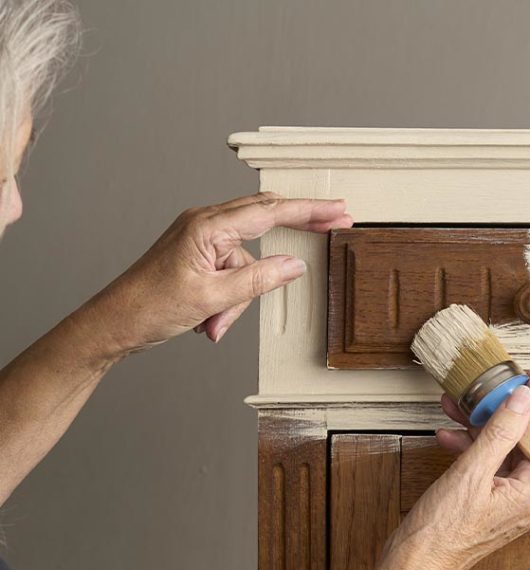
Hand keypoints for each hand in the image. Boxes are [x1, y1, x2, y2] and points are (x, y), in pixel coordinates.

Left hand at [84, 192, 351, 357]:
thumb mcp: (214, 297)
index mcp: (208, 226)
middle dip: (298, 227)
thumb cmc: (152, 305)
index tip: (337, 210)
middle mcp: (204, 224)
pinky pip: (231, 273)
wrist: (116, 321)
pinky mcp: (198, 254)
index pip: (270, 212)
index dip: (309, 211)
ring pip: (246, 261)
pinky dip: (228, 299)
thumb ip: (259, 278)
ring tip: (214, 323)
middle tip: (335, 224)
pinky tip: (209, 320)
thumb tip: (294, 264)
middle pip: (263, 220)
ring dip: (239, 297)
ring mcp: (200, 238)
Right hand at [380, 370, 529, 569]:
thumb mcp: (470, 473)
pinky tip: (450, 437)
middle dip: (504, 413)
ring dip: (482, 427)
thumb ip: (499, 433)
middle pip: (527, 444)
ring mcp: (504, 503)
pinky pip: (486, 467)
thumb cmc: (440, 535)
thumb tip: (521, 401)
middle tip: (488, 390)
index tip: (528, 380)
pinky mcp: (485, 505)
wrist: (413, 568)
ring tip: (459, 408)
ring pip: (502, 453)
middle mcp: (523, 500)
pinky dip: (470, 448)